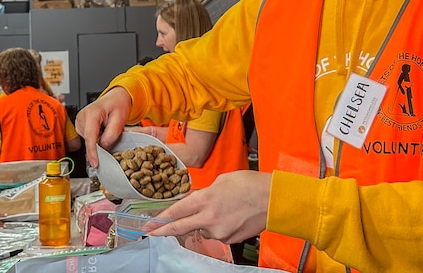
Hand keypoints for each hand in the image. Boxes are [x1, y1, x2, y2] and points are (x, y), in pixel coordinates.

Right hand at [75, 87, 131, 167]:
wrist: (115, 98)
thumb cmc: (118, 104)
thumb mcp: (120, 118)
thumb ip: (112, 134)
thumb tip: (103, 147)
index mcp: (92, 113)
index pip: (90, 137)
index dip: (92, 152)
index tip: (95, 163)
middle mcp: (82, 116)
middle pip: (89, 140)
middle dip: (100, 144)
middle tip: (112, 133)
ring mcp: (80, 121)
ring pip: (89, 140)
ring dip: (99, 139)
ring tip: (108, 127)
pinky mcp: (81, 125)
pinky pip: (89, 138)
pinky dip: (97, 137)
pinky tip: (103, 129)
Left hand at [147, 171, 271, 243]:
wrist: (273, 199)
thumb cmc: (249, 184)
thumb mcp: (221, 181)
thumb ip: (204, 193)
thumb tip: (196, 202)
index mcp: (205, 200)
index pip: (176, 212)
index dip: (160, 220)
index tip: (148, 224)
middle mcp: (209, 218)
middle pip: (181, 228)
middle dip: (163, 231)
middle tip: (150, 233)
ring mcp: (220, 232)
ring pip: (203, 229)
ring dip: (205, 222)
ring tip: (224, 208)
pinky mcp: (230, 239)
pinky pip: (217, 233)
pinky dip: (219, 226)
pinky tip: (231, 216)